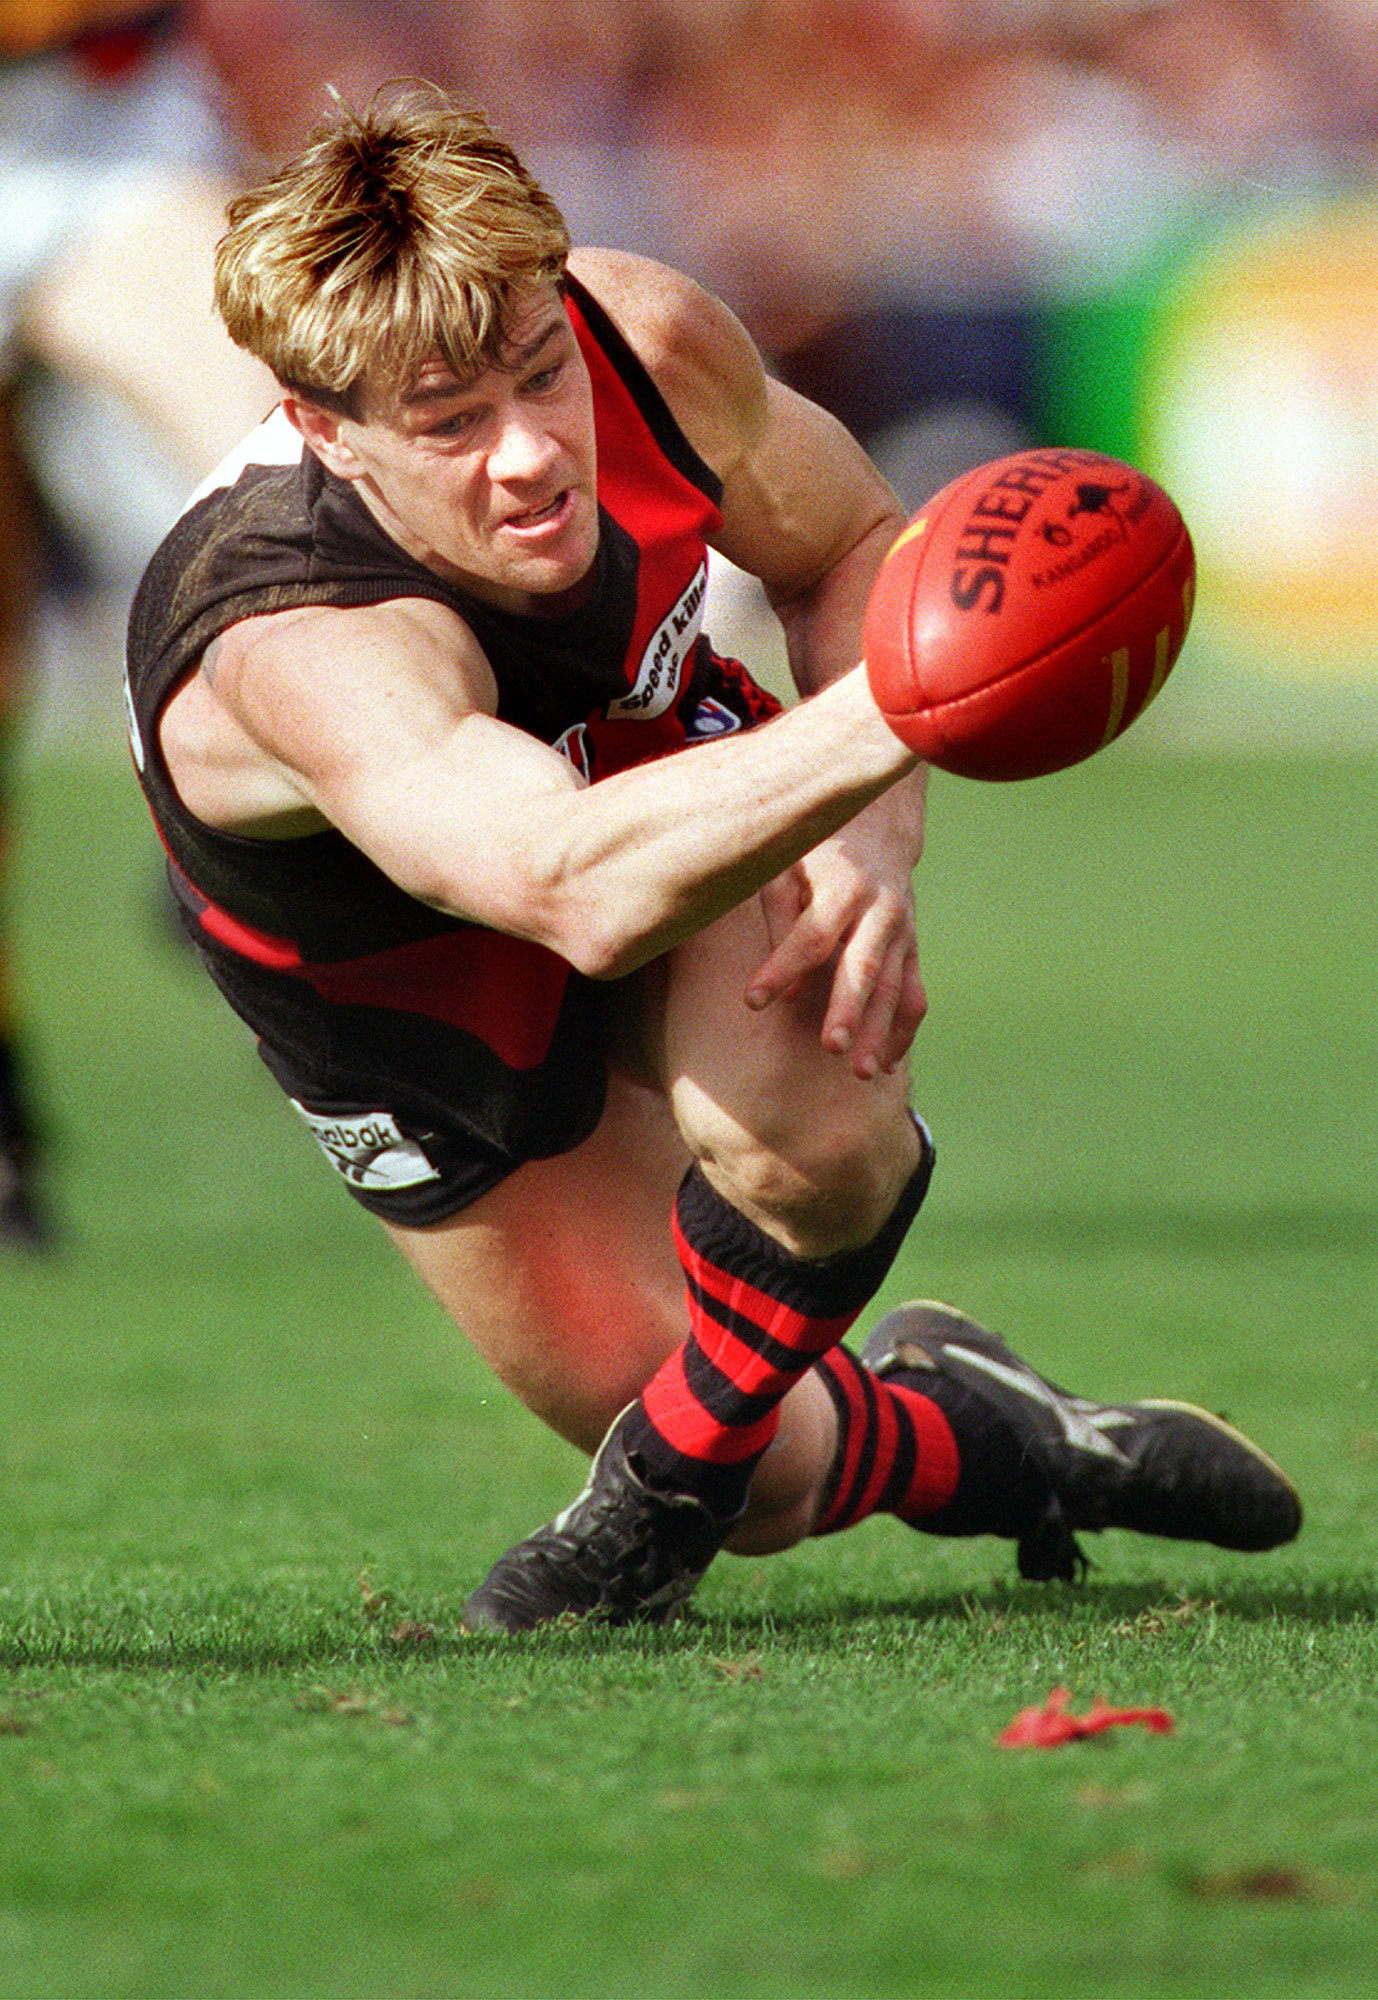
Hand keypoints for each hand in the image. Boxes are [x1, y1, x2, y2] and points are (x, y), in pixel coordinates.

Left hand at [744, 779, 926, 1079]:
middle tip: (831, 1046)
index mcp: (843, 885)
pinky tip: (884, 1064)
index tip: (752, 1000)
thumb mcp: (788, 866)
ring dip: (879, 1031)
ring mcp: (902, 933)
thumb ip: (779, 914)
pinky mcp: (913, 951)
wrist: (875, 833)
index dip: (782, 968)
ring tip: (860, 1072)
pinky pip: (914, 996)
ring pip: (895, 987)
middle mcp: (880, 910)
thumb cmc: (814, 856)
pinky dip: (902, 1031)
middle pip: (863, 965)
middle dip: (848, 1008)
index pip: (811, 934)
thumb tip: (779, 982)